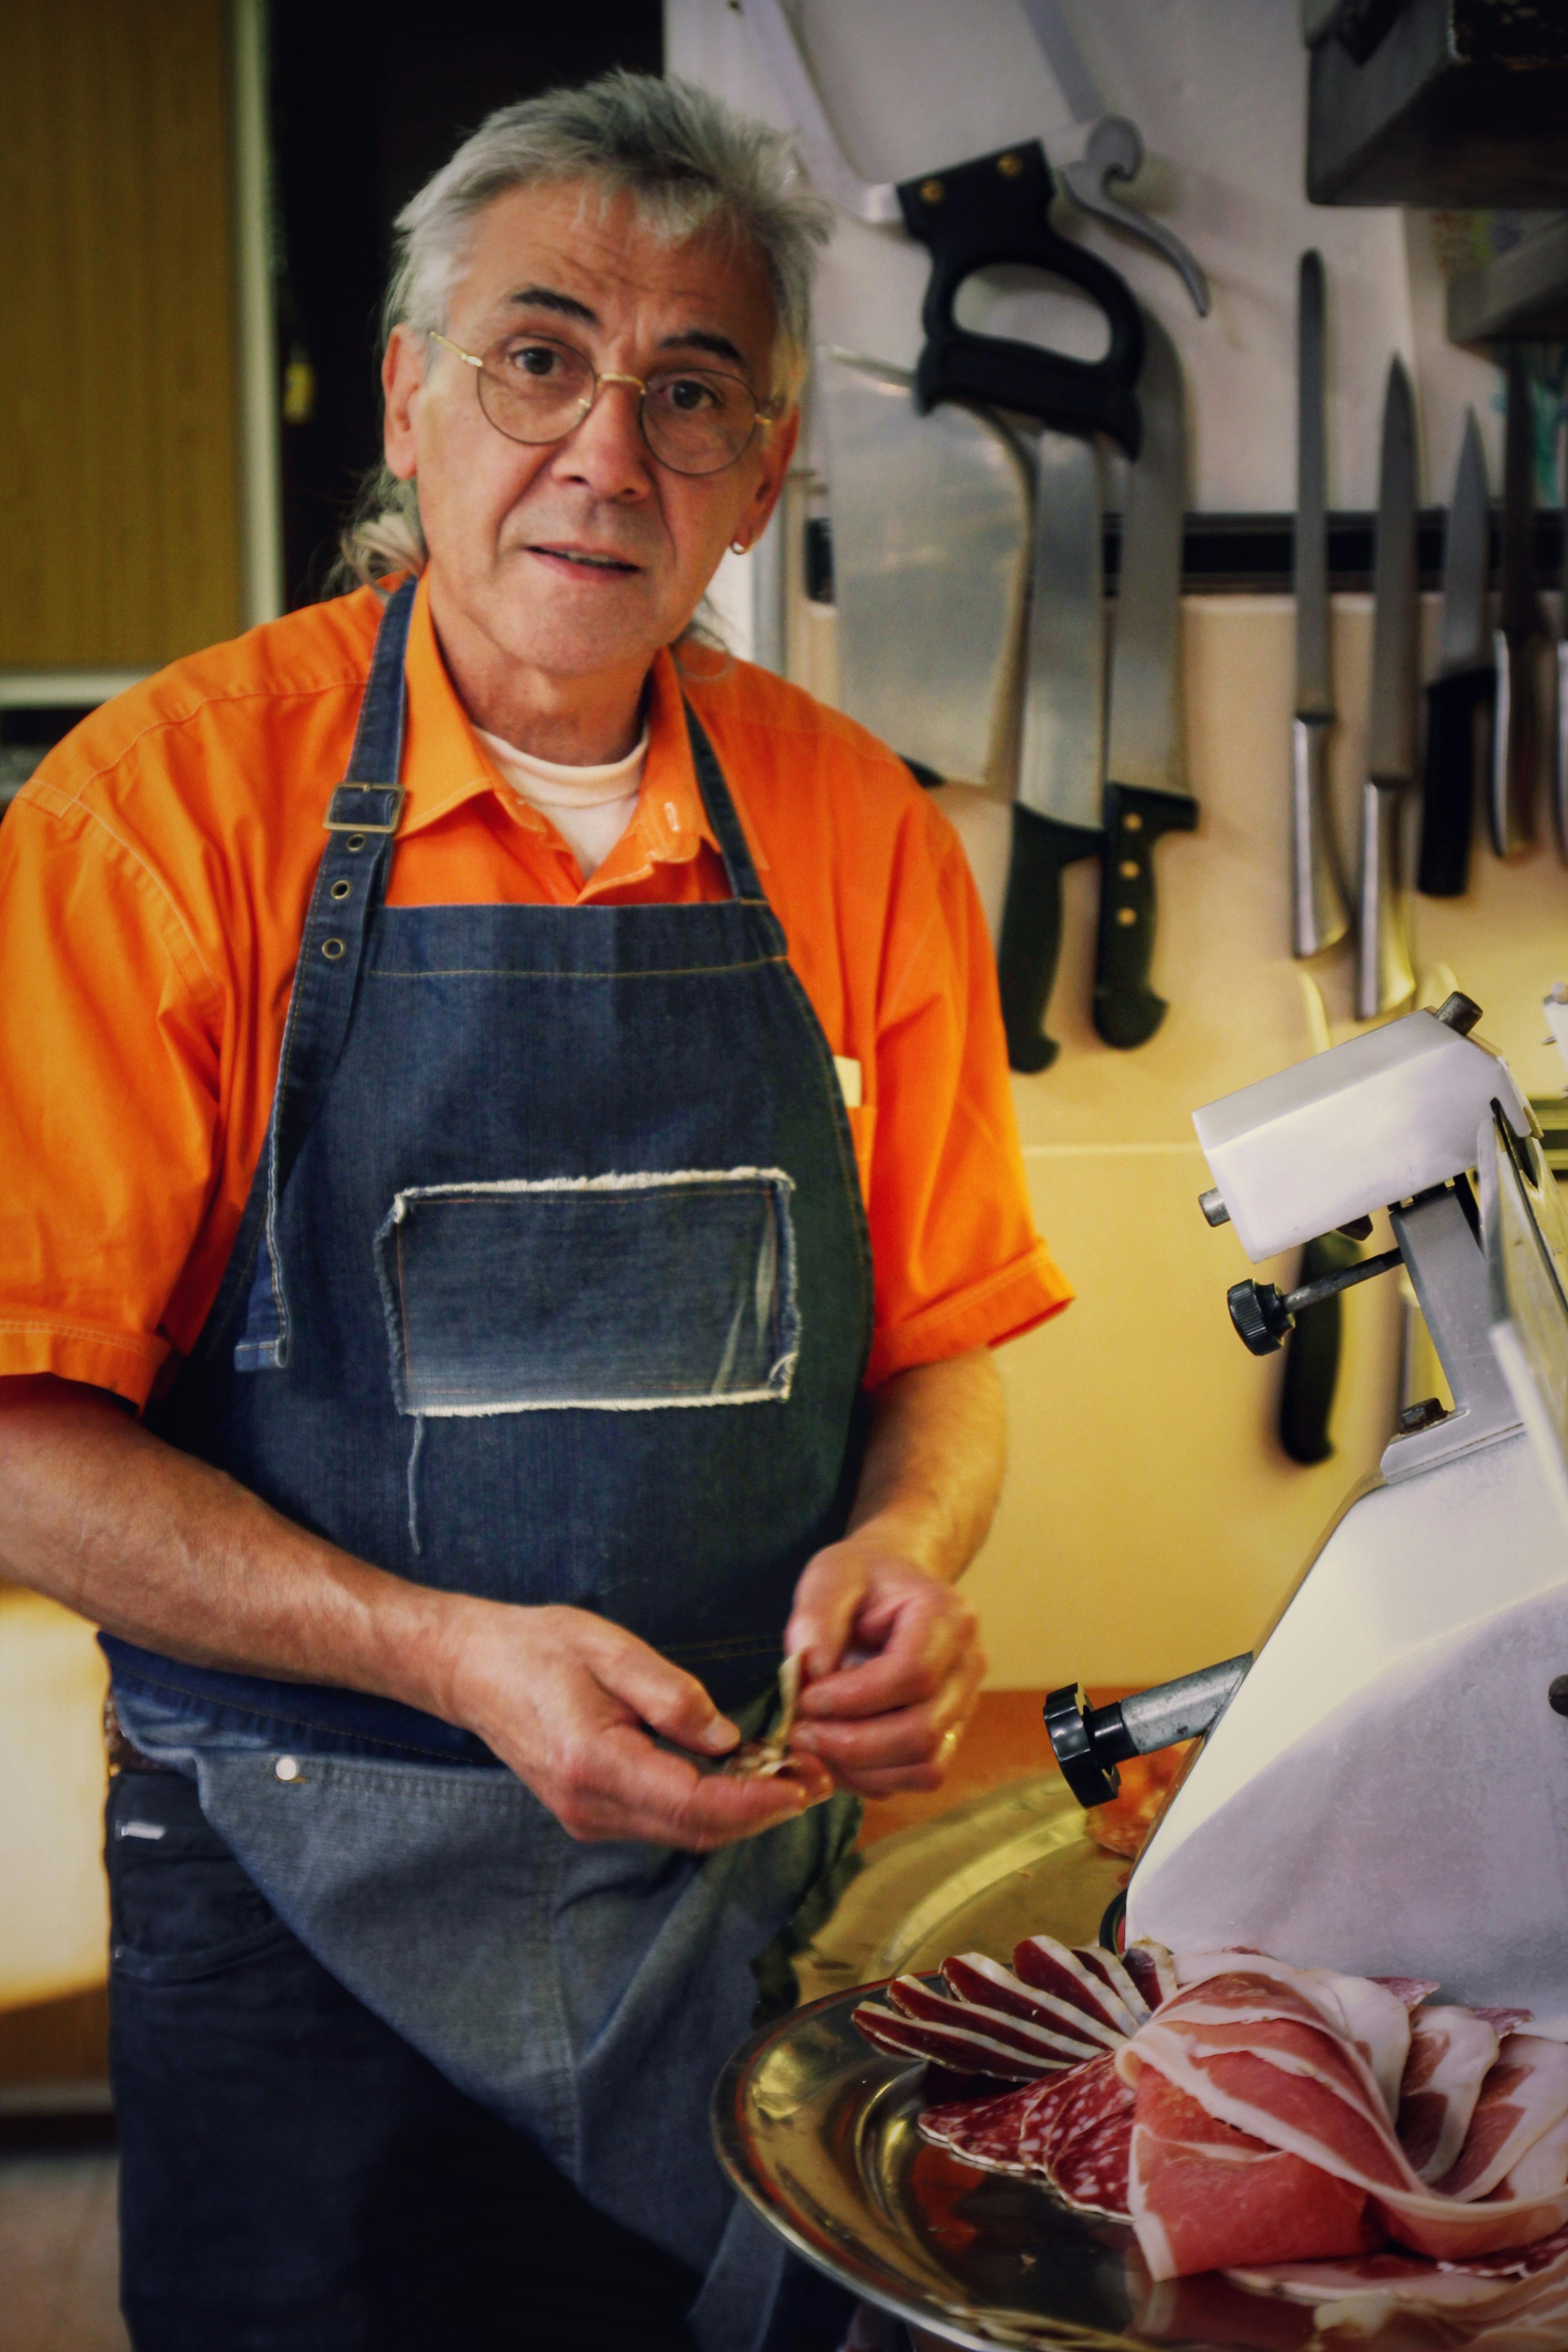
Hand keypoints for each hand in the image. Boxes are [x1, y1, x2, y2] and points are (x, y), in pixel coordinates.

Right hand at [443, 1600, 834, 1848]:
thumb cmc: (539, 1647)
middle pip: (696, 1831)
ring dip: (740, 1813)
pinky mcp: (589, 1813)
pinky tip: (738, 1777)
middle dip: (762, 1812)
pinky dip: (708, 1808)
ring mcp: (586, 1818)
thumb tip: (729, 1739)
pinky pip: (662, 1822)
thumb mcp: (612, 1650)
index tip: (805, 1783)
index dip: (757, 1801)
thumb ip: (673, 1696)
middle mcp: (590, 1806)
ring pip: (682, 1833)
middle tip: (818, 1780)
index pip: (694, 1803)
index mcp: (595, 1764)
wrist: (472, 1668)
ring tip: (790, 1777)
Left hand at [782, 1540, 985, 1797]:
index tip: (805, 1698)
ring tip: (815, 1744)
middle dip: (852, 1744)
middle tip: (800, 1732)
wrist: (894, 1582)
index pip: (911, 1675)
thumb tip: (812, 1675)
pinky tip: (835, 1753)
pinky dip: (873, 1778)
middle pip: (923, 1732)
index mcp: (947, 1617)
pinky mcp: (949, 1733)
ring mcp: (964, 1705)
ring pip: (926, 1766)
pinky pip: (918, 1776)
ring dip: (862, 1769)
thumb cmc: (863, 1578)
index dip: (852, 1698)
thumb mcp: (831, 1576)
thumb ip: (817, 1618)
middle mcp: (968, 1666)